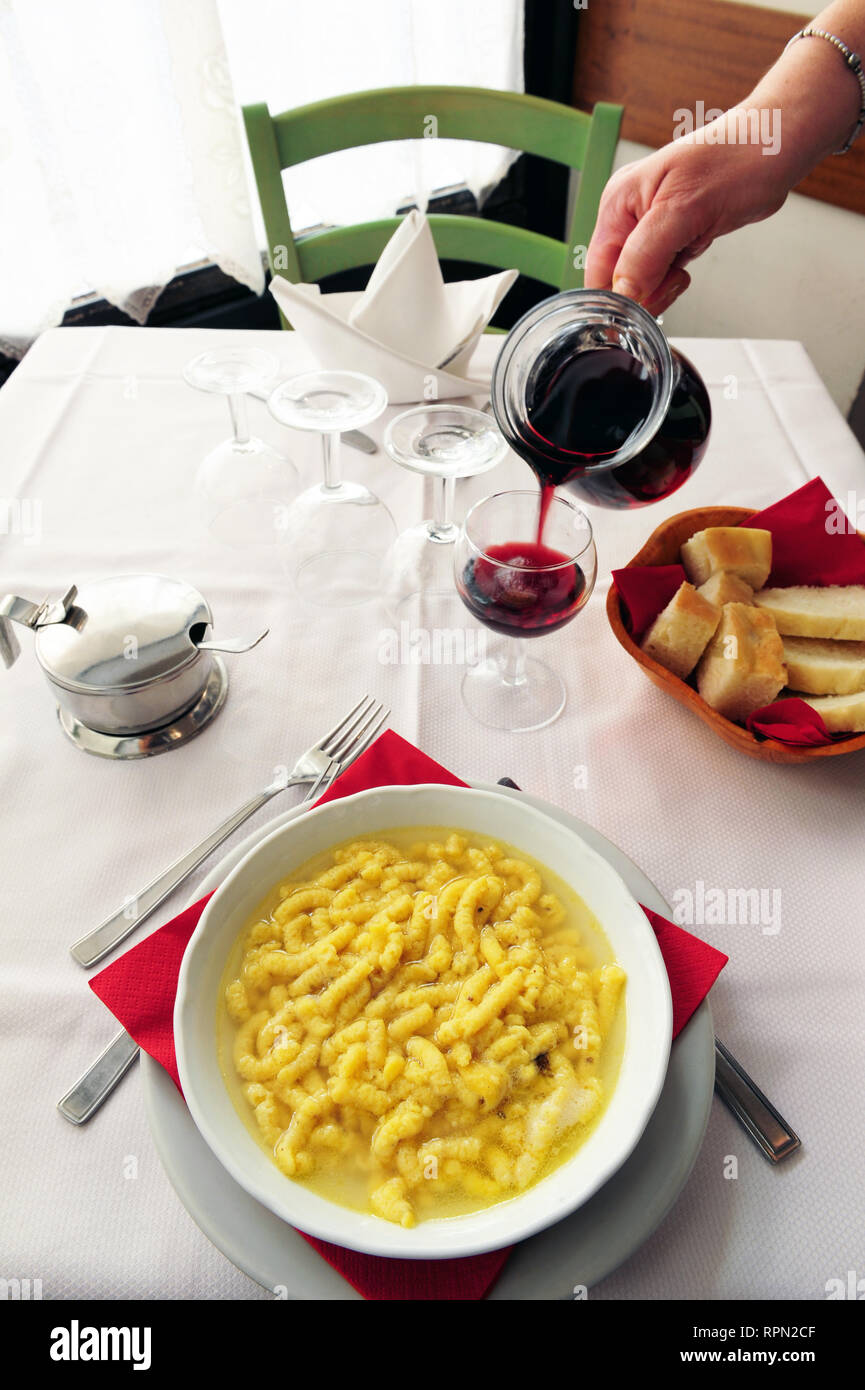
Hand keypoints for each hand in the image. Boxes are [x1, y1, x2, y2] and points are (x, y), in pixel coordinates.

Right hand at [585, 113, 793, 314]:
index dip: (618, 297)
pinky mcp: (671, 234)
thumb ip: (645, 256)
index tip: (646, 302)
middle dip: (646, 290)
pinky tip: (693, 250)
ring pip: (640, 280)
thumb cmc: (736, 160)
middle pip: (617, 280)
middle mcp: (627, 215)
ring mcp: (649, 225)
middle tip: (677, 274)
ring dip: (664, 283)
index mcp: (617, 204)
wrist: (774, 146)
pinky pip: (660, 271)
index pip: (597, 272)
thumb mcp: (684, 211)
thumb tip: (622, 293)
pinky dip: (675, 274)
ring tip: (687, 258)